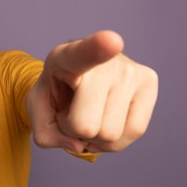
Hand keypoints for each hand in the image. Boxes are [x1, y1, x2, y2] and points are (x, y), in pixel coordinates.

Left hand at [27, 30, 157, 152]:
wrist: (74, 81)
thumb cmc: (56, 92)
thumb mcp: (37, 111)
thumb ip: (44, 133)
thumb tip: (79, 145)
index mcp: (67, 57)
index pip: (85, 53)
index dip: (98, 48)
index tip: (112, 41)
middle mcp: (104, 60)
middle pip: (86, 125)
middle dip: (74, 131)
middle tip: (73, 112)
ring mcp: (130, 70)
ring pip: (110, 134)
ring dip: (95, 136)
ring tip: (90, 113)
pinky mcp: (149, 83)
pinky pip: (135, 131)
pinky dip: (114, 141)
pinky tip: (105, 123)